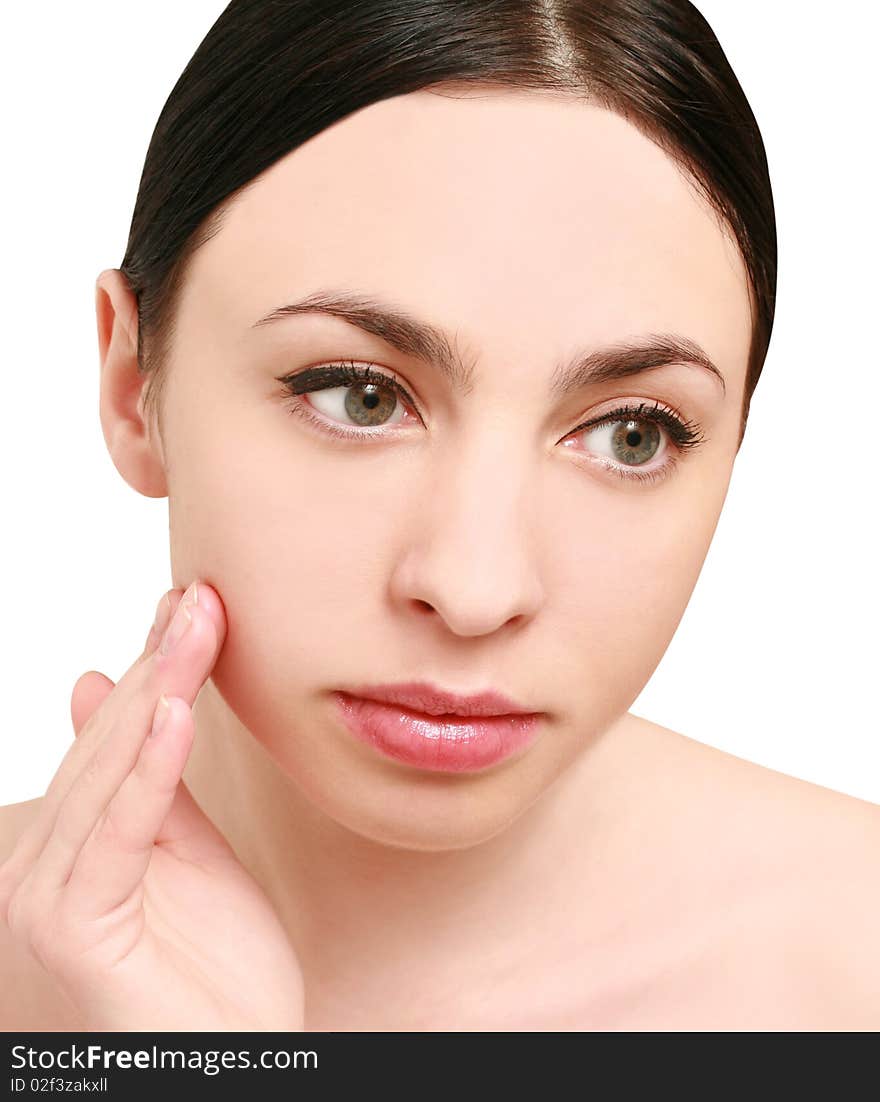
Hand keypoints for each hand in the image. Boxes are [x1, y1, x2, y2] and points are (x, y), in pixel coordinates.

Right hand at [0, 582, 304, 1031]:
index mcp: (69, 844)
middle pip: (109, 744)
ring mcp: (45, 896)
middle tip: (203, 595)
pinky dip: (149, 768)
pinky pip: (121, 831)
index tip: (189, 605)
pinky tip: (173, 709)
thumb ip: (156, 780)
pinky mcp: (72, 926)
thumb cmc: (218, 975)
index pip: (114, 736)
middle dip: (162, 664)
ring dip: (160, 690)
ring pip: (111, 773)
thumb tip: (112, 685)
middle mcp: (40, 865)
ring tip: (197, 623)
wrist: (233, 1069)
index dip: (154, 666)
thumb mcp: (190, 854)